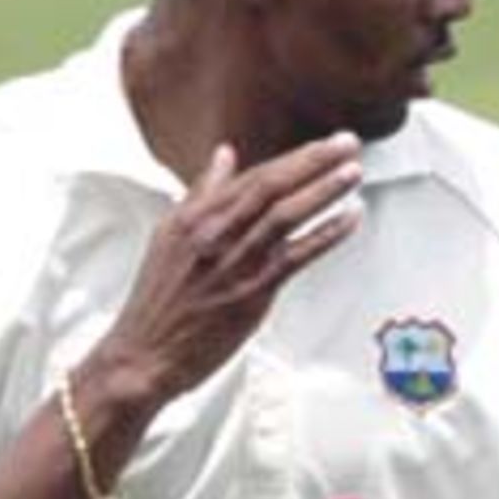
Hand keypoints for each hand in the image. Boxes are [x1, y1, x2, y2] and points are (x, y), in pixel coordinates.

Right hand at [102, 134, 362, 401]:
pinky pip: (295, 257)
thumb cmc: (157, 303)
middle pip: (272, 186)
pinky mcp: (250, 294)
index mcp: (194, 217)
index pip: (253, 177)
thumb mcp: (169, 235)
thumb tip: (224, 156)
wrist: (144, 355)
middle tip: (348, 144)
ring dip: (324, 190)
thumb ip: (200, 193)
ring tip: (353, 173)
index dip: (294, 158)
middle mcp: (214, 233)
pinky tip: (348, 219)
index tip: (323, 144)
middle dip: (314, 160)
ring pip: (285, 215)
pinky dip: (326, 234)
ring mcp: (234, 263)